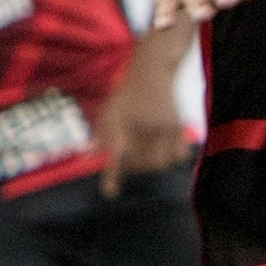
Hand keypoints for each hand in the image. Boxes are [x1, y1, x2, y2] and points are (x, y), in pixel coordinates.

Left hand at [95, 71, 188, 197]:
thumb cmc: (128, 94)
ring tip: (145, 159)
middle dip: (134, 169)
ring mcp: (164, 129)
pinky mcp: (178, 128)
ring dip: (151, 166)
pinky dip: (171, 158)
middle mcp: (145, 129)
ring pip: (161, 162)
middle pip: (142, 164)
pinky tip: (163, 153)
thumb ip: (101, 136)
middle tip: (128, 166)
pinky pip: (179, 155)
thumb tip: (86, 159)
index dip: (112, 176)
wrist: (152, 72)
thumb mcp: (109, 112)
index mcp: (123, 125)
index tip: (109, 192)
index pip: (116, 157)